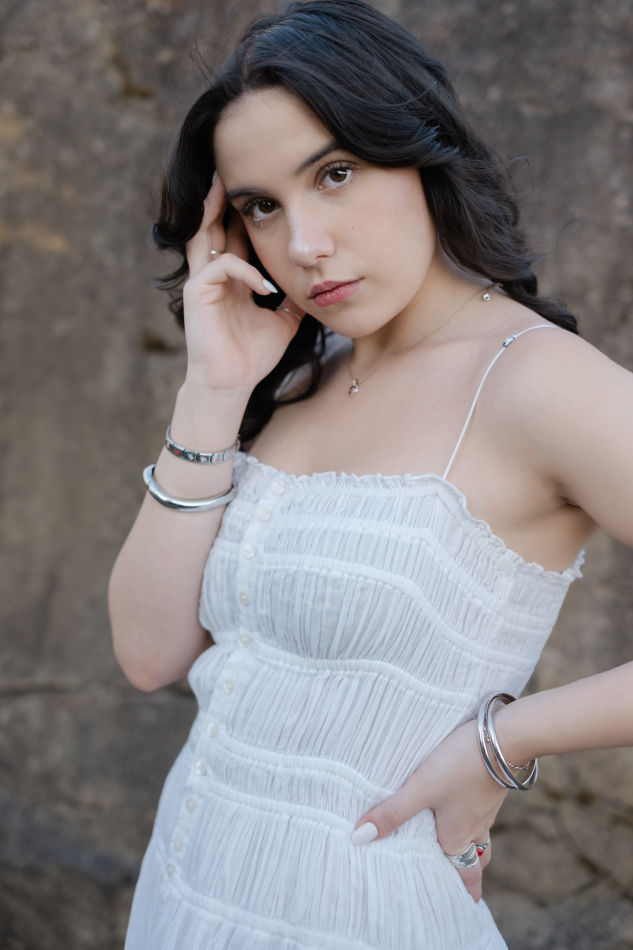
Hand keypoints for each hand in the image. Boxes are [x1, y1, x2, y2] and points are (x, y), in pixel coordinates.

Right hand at [182, 174, 303, 392]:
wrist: (232, 384)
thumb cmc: (253, 356)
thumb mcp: (284, 321)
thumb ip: (294, 299)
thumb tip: (317, 283)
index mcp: (232, 278)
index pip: (235, 236)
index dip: (245, 214)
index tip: (262, 192)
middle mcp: (213, 275)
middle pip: (212, 225)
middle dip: (221, 197)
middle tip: (233, 169)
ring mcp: (202, 282)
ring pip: (203, 234)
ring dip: (212, 209)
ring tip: (224, 187)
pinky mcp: (196, 294)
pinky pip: (220, 267)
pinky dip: (246, 272)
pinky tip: (266, 287)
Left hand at [351, 719, 507, 901]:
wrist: (503, 739)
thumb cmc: (462, 766)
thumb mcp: (421, 789)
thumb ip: (393, 812)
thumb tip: (360, 838)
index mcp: (458, 837)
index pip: (464, 875)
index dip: (464, 892)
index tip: (463, 907)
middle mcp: (475, 828)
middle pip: (474, 860)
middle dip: (467, 873)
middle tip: (460, 884)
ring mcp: (486, 808)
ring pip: (479, 837)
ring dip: (472, 847)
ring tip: (460, 849)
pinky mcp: (490, 788)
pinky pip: (482, 814)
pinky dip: (473, 820)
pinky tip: (461, 806)